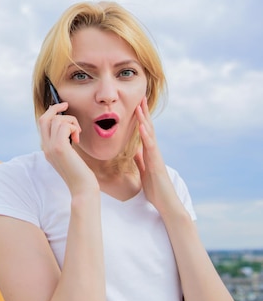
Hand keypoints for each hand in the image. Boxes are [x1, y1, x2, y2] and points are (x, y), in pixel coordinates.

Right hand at [38, 103, 97, 195]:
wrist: (82, 188)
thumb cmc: (80, 173)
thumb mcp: (69, 156)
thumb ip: (65, 143)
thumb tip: (68, 127)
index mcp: (47, 148)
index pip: (42, 124)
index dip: (51, 112)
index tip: (62, 106)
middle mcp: (45, 147)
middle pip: (44, 118)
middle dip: (55, 108)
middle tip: (66, 105)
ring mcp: (50, 147)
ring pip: (57, 120)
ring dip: (71, 121)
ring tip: (77, 134)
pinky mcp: (59, 148)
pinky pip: (64, 125)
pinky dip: (73, 127)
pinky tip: (77, 138)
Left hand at [133, 96, 175, 211]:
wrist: (165, 203)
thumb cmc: (156, 189)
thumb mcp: (144, 171)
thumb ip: (141, 160)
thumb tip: (136, 151)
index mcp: (149, 153)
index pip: (144, 132)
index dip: (140, 118)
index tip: (135, 105)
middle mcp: (154, 152)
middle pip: (148, 128)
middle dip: (143, 113)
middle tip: (139, 97)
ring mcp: (156, 157)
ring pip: (150, 135)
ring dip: (144, 120)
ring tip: (139, 106)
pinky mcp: (157, 164)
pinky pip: (150, 148)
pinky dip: (146, 137)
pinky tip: (141, 127)